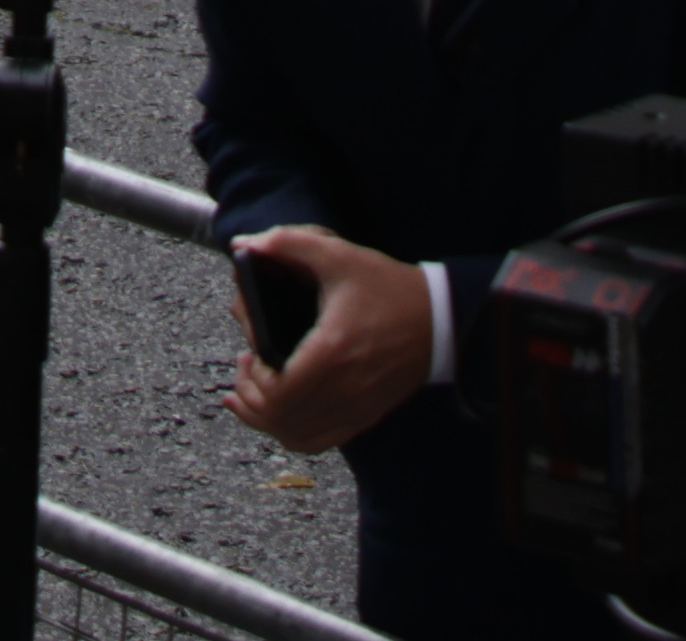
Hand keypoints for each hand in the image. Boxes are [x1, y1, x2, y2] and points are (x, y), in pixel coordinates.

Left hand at [224, 228, 433, 452]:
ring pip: (297, 437)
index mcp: (332, 354)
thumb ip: (287, 243)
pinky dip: (292, 432)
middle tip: (246, 368)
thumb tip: (243, 245)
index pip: (278, 395)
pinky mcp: (365, 416)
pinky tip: (283, 411)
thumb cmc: (389, 289)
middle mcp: (344, 391)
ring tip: (255, 391)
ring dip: (266, 419)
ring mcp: (356, 409)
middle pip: (280, 420)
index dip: (252, 381)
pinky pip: (319, 441)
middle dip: (250, 398)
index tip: (249, 354)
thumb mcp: (338, 255)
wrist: (441, 319)